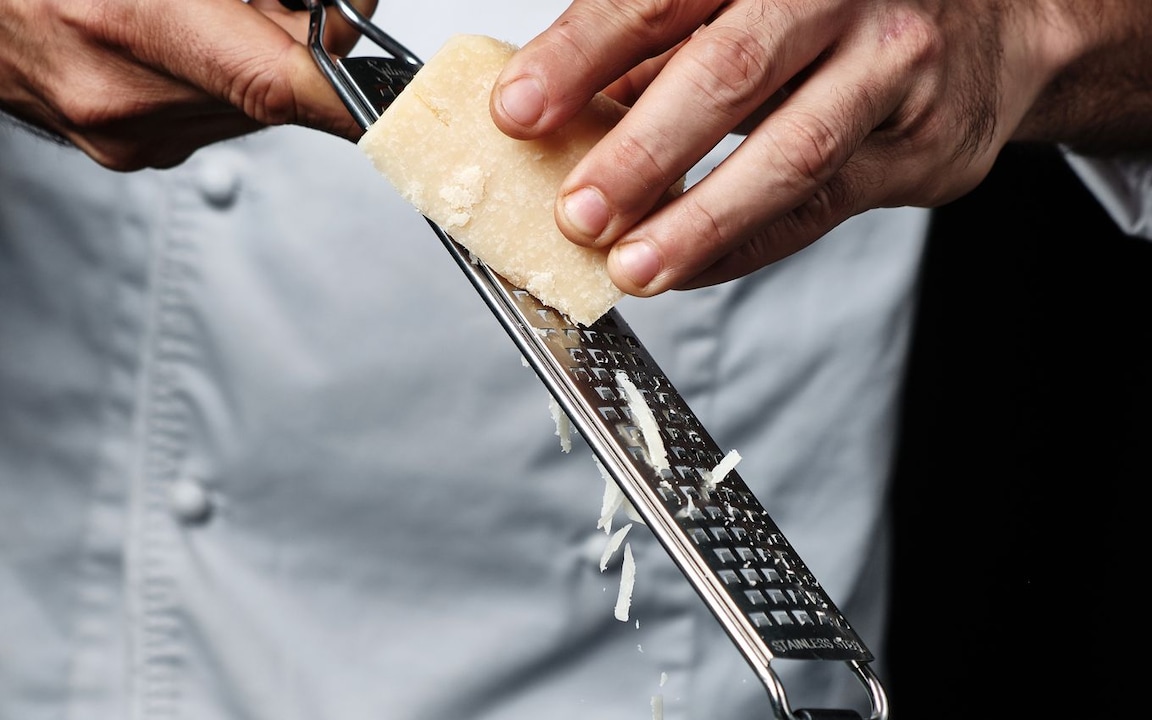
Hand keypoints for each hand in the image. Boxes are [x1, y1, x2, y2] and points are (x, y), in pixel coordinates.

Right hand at [0, 0, 375, 169]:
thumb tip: (343, 7)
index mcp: (128, 23)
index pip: (281, 81)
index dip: (353, 91)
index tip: (400, 98)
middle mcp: (125, 96)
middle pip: (282, 90)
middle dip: (307, 38)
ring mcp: (127, 134)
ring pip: (256, 105)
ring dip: (264, 55)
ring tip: (216, 9)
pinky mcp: (128, 149)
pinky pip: (215, 113)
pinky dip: (224, 74)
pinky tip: (189, 34)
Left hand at [490, 0, 1149, 295]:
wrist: (997, 25)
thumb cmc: (840, 10)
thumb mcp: (750, 1)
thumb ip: (663, 44)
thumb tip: (561, 106)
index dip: (582, 54)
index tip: (518, 110)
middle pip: (731, 73)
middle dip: (642, 150)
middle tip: (576, 211)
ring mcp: (891, 70)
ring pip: (789, 154)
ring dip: (700, 221)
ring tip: (632, 265)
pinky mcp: (918, 149)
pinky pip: (819, 210)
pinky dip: (744, 248)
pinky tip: (688, 270)